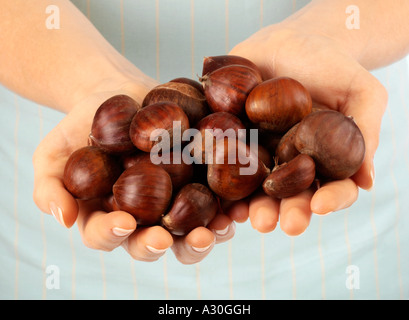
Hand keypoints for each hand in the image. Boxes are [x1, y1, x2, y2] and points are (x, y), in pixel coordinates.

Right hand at [32, 79, 235, 263]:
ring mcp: (174, 201)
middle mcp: (143, 217)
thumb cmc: (79, 127)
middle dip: (160, 245)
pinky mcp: (199, 181)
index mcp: (108, 217)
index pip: (107, 236)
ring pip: (189, 232)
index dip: (112, 235)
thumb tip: (62, 218)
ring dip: (202, 237)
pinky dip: (226, 207)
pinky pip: (215, 201)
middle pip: (152, 243)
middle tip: (165, 237)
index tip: (121, 222)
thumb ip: (49, 187)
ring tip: (213, 230)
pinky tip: (234, 206)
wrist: (116, 95)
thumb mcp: (51, 154)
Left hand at [229, 23, 387, 234]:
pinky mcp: (232, 137)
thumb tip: (367, 180)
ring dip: (250, 205)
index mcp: (322, 158)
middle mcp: (289, 162)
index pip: (330, 187)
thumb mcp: (360, 90)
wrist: (289, 40)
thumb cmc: (330, 64)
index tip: (320, 205)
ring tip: (246, 216)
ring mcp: (259, 151)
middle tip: (279, 224)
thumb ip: (364, 131)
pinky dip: (220, 179)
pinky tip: (217, 195)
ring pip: (255, 185)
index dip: (329, 199)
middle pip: (289, 194)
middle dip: (284, 211)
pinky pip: (224, 161)